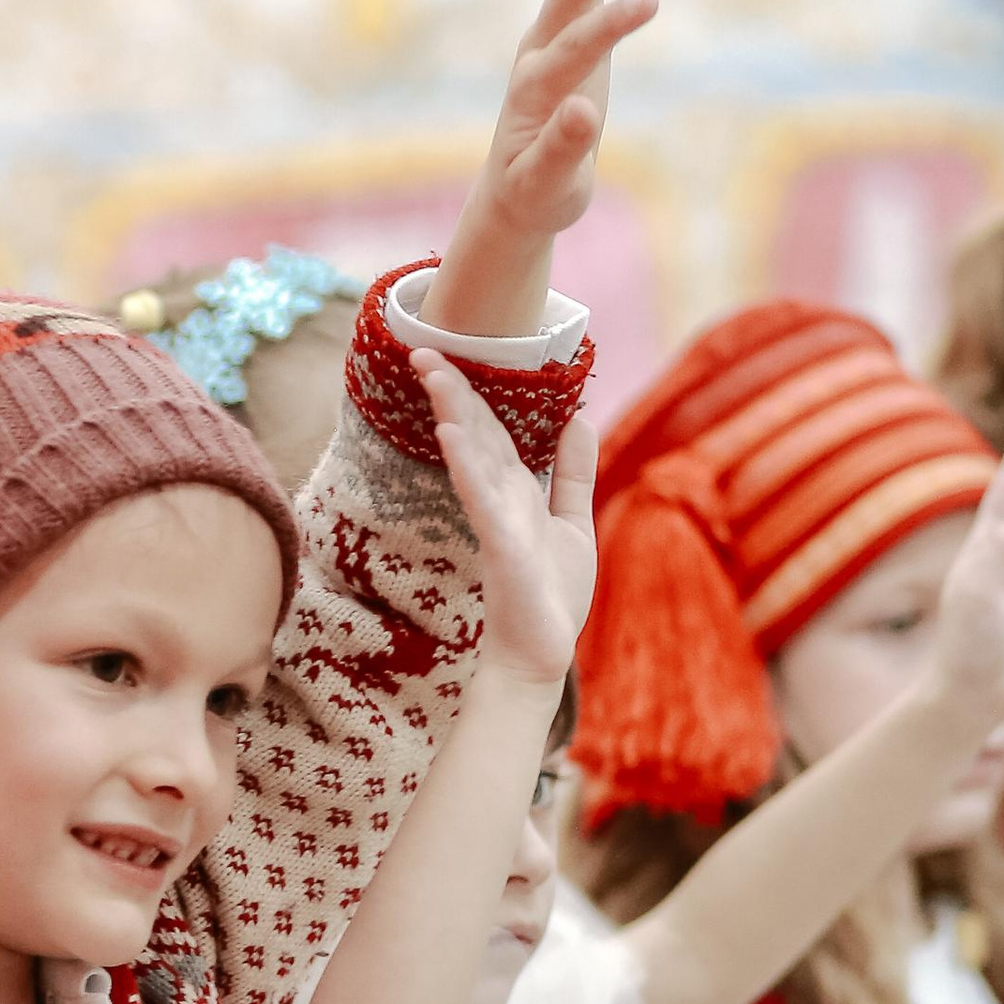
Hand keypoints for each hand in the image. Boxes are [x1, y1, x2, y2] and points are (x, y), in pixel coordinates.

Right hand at [414, 365, 596, 689]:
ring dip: (454, 413)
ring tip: (434, 374)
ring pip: (474, 456)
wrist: (539, 654)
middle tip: (422, 348)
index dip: (472, 391)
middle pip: (476, 433)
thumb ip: (573, 472)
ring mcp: (497, 520)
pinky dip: (467, 463)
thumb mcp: (571, 521)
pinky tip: (452, 433)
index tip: (450, 354)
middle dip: (452, 389)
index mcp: (516, 490)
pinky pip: (482, 498)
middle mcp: (501, 498)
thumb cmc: (549, 595)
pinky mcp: (500, 546)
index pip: (492, 430)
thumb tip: (580, 419)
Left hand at [465, 0, 659, 246]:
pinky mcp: (562, 37)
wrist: (514, 193)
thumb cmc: (535, 195)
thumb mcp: (547, 186)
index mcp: (533, 92)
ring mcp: (546, 41)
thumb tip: (583, 111)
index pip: (573, 45)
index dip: (610, 22)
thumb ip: (561, 150)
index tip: (652, 0)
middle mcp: (535, 56)